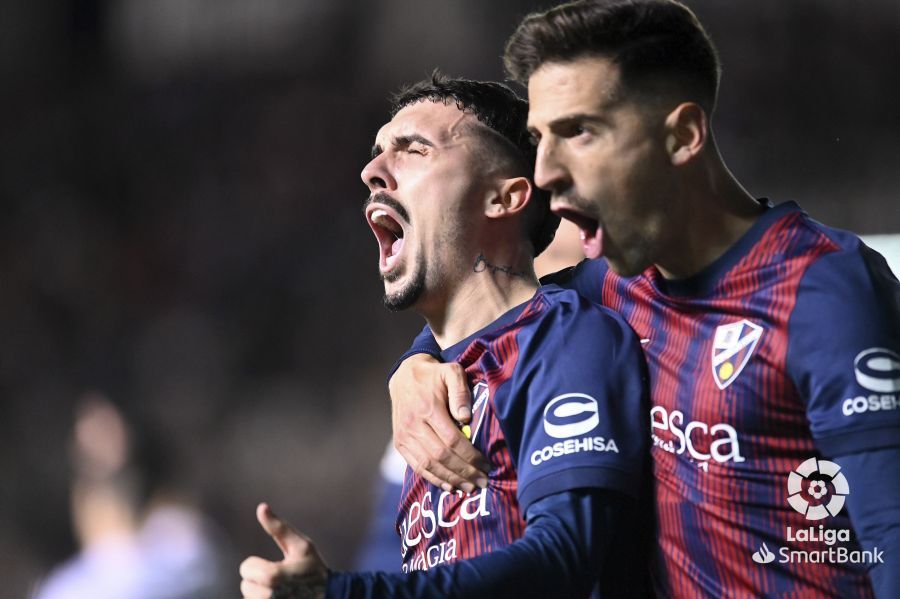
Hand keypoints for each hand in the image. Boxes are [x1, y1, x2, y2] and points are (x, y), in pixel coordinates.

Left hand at [240, 503, 328, 598]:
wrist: (330, 595)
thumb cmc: (314, 569)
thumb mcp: (301, 546)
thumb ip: (279, 528)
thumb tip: (261, 507)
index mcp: (272, 576)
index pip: (246, 567)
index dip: (259, 564)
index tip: (276, 567)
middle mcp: (267, 596)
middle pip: (245, 584)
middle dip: (259, 579)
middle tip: (279, 579)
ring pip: (249, 597)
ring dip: (260, 592)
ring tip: (280, 590)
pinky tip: (279, 597)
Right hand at [389, 354, 489, 491]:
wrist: (405, 375)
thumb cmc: (434, 375)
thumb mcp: (451, 373)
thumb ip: (461, 392)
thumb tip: (465, 418)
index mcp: (429, 409)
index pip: (452, 441)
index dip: (471, 456)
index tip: (487, 465)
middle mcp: (414, 425)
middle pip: (442, 457)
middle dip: (465, 472)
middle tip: (483, 482)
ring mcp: (404, 436)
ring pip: (429, 465)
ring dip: (451, 479)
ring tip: (470, 487)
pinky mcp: (400, 443)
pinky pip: (416, 466)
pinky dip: (434, 479)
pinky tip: (450, 485)